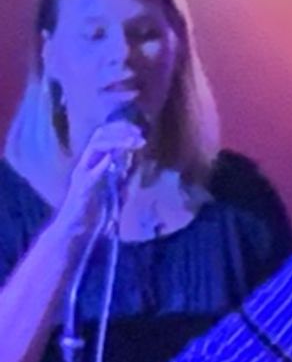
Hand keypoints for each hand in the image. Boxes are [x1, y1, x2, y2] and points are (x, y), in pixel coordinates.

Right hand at [53, 118, 146, 242]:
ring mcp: (83, 174)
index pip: (105, 137)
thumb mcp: (118, 188)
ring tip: (133, 142)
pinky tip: (114, 159)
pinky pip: (91, 173)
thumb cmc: (99, 211)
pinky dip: (102, 165)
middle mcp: (87, 164)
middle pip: (99, 136)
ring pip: (95, 148)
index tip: (139, 131)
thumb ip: (125, 173)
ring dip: (116, 142)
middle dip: (120, 131)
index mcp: (95, 163)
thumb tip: (136, 158)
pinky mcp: (82, 188)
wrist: (81, 231)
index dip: (121, 130)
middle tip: (139, 133)